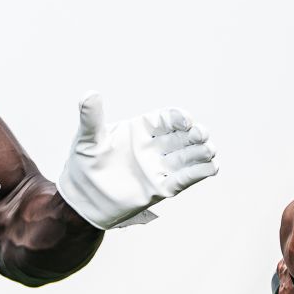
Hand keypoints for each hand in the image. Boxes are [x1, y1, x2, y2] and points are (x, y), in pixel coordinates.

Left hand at [56, 92, 217, 228]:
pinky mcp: (160, 188)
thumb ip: (91, 118)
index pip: (165, 119)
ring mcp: (158, 168)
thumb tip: (90, 94)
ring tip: (210, 150)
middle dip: (195, 134)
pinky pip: (183, 179)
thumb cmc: (84, 165)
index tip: (185, 120)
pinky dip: (198, 173)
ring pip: (187, 157)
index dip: (178, 117)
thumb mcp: (87, 139)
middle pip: (182, 136)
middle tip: (202, 134)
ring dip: (201, 152)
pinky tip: (211, 167)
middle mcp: (153, 146)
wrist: (82, 199)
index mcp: (140, 129)